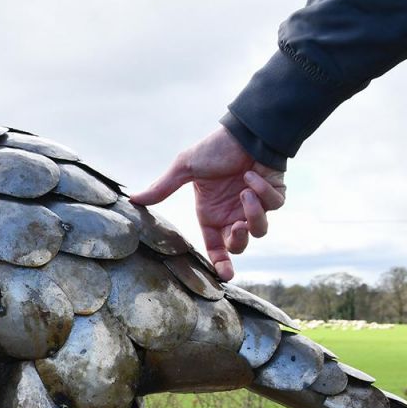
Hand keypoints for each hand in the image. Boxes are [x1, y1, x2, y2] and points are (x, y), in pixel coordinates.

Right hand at [128, 126, 285, 279]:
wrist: (244, 131)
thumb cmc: (214, 149)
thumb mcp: (185, 168)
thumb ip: (162, 188)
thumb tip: (132, 199)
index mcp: (211, 214)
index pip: (216, 248)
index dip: (221, 264)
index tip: (225, 276)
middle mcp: (232, 214)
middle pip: (239, 245)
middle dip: (239, 240)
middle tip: (236, 226)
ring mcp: (254, 206)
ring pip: (260, 229)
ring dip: (254, 213)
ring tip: (245, 191)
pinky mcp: (274, 194)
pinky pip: (274, 204)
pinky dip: (264, 191)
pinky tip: (253, 175)